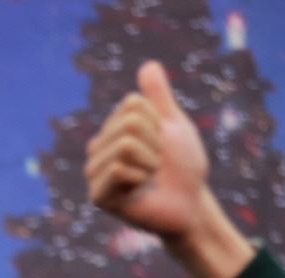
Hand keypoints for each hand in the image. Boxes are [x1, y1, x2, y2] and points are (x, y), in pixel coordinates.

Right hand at [86, 61, 210, 237]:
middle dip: (154, 144)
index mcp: (112, 129)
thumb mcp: (173, 124)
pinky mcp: (97, 196)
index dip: (156, 122)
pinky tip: (138, 191)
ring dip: (149, 162)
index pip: (132, 104)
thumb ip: (159, 97)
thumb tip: (149, 64)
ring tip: (148, 178)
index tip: (161, 143)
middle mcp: (98, 148)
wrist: (189, 205)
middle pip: (128, 123)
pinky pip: (118, 169)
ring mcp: (95, 172)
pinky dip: (139, 178)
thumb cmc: (183, 167)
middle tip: (156, 164)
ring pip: (124, 145)